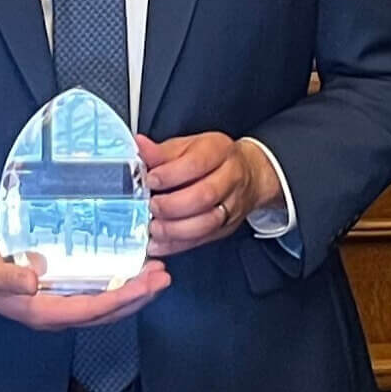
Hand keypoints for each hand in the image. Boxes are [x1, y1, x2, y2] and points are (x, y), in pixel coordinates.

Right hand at [0, 238, 169, 330]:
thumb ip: (7, 277)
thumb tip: (33, 281)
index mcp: (41, 312)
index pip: (89, 310)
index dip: (118, 299)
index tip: (143, 285)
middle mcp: (56, 314)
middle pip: (105, 312)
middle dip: (137, 298)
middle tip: (163, 278)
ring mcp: (60, 307)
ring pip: (106, 307)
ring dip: (134, 294)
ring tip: (158, 277)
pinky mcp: (63, 296)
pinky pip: (98, 297)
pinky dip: (120, 287)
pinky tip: (133, 274)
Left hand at [139, 133, 280, 254]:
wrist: (250, 174)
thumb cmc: (213, 158)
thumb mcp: (188, 146)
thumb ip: (162, 151)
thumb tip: (140, 147)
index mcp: (219, 151)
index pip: (196, 164)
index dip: (171, 174)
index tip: (150, 180)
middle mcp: (230, 178)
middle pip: (204, 196)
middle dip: (172, 205)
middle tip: (152, 206)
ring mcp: (231, 206)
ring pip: (207, 223)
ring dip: (176, 229)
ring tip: (154, 228)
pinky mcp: (226, 227)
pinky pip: (202, 240)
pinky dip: (177, 245)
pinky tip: (159, 244)